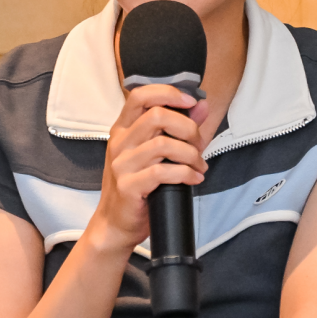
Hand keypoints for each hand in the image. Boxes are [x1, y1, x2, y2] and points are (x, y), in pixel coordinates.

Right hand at [91, 85, 208, 251]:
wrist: (115, 224)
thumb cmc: (137, 186)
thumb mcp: (156, 153)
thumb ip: (179, 127)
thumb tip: (201, 105)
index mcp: (123, 129)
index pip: (141, 96)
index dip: (169, 94)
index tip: (191, 102)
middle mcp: (119, 142)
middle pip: (157, 116)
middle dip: (188, 128)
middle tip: (198, 145)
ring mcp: (121, 164)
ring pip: (163, 144)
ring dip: (191, 154)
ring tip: (199, 165)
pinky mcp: (128, 185)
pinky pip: (162, 172)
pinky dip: (185, 173)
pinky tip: (194, 178)